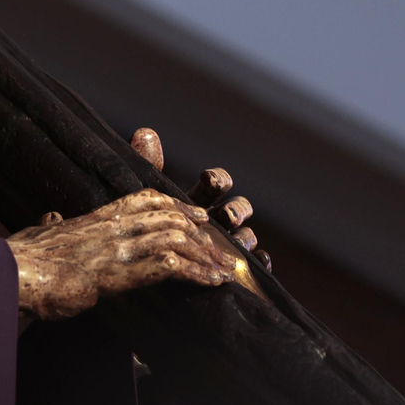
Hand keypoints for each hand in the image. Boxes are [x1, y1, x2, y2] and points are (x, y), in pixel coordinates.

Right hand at [6, 189, 237, 320]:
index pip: (146, 199)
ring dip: (205, 256)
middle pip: (170, 218)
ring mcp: (117, 247)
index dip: (177, 205)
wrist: (13, 274)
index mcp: (96, 217)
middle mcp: (112, 226)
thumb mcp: (40, 232)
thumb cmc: (21, 259)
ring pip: (176, 238)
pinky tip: (211, 283)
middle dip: (201, 234)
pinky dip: (196, 272)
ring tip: (222, 271)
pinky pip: (169, 266)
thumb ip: (52, 224)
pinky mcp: (119, 273)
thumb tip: (51, 215)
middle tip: (221, 250)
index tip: (199, 215)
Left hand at [132, 128, 270, 273]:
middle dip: (236, 209)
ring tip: (238, 239)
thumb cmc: (148, 230)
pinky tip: (260, 259)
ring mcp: (226, 247)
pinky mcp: (231, 272)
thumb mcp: (145, 200)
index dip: (218, 179)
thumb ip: (148, 168)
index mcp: (199, 201)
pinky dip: (261, 261)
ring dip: (246, 235)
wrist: (145, 268)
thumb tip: (144, 132)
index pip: (217, 184)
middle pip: (238, 209)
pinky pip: (255, 267)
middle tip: (226, 214)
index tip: (209, 179)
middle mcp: (217, 223)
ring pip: (247, 236)